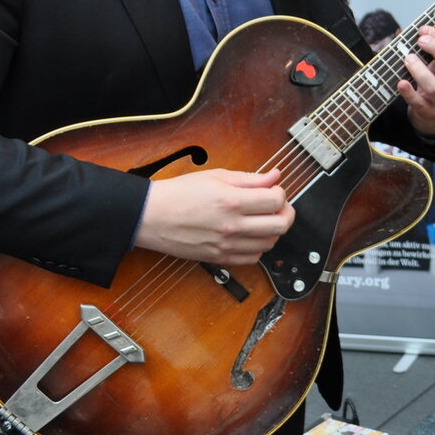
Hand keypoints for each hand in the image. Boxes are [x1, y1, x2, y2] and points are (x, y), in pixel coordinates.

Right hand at [134, 168, 292, 263]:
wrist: (149, 216)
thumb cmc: (178, 193)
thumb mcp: (216, 176)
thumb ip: (250, 178)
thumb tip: (274, 176)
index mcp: (232, 201)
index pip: (277, 200)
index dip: (280, 193)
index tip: (273, 190)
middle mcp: (231, 226)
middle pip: (280, 225)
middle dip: (285, 212)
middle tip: (277, 206)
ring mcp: (226, 245)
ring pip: (270, 243)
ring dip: (273, 230)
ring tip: (263, 219)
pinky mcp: (219, 258)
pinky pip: (253, 259)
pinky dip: (259, 247)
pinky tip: (251, 236)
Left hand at [398, 26, 434, 136]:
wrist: (434, 118)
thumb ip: (432, 52)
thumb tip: (404, 31)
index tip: (423, 30)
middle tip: (420, 41)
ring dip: (419, 70)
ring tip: (408, 58)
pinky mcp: (430, 113)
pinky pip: (418, 103)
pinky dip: (409, 93)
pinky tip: (401, 83)